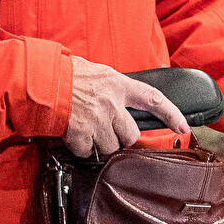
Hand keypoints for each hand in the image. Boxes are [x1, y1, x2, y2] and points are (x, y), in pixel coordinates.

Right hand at [63, 57, 187, 159]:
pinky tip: (72, 134)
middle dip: (120, 137)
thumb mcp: (94, 72)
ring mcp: (98, 120)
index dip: (171, 115)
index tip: (183, 128)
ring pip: (111, 147)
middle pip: (131, 134)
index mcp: (118, 84)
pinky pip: (87, 151)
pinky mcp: (82, 133)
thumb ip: (110, 86)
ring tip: (85, 129)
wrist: (40, 80)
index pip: (154, 99)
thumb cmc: (63, 73)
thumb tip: (118, 97)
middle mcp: (112, 103)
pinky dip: (80, 147)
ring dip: (99, 143)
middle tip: (105, 130)